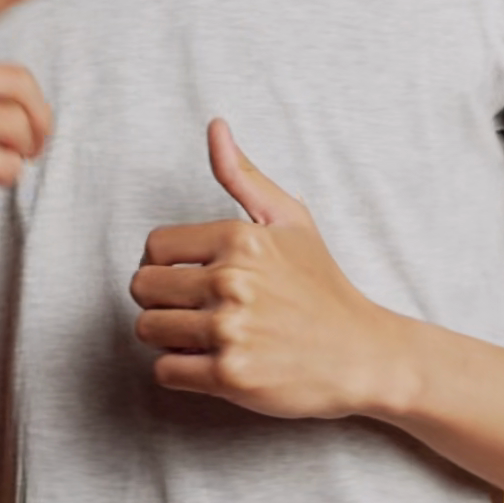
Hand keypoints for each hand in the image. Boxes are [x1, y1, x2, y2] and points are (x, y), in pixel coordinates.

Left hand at [130, 118, 381, 418]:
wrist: (361, 354)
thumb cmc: (322, 285)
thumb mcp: (290, 220)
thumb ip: (243, 175)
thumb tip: (215, 126)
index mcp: (239, 239)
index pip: (154, 247)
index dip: (162, 264)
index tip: (186, 278)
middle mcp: (231, 281)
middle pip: (142, 288)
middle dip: (160, 300)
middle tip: (192, 309)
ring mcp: (230, 330)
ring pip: (148, 330)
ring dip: (168, 336)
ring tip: (202, 336)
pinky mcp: (230, 376)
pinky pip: (166, 371)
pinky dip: (180, 370)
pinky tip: (210, 362)